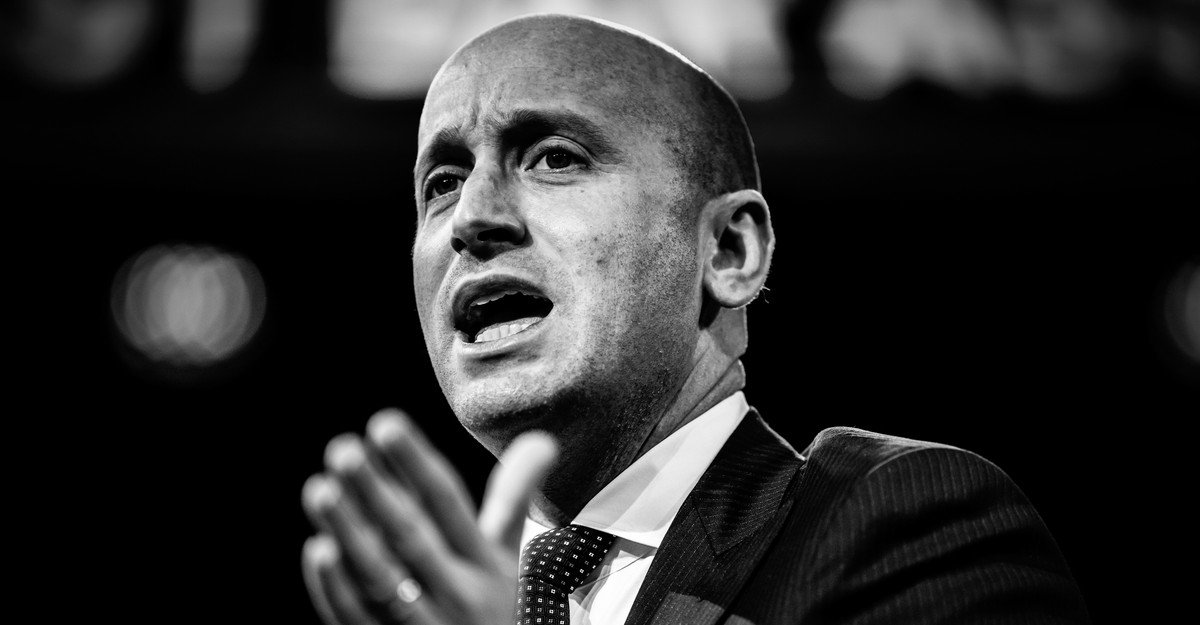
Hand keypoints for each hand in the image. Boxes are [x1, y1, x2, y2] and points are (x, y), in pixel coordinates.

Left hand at [301, 409, 557, 623]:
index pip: (446, 502)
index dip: (415, 463)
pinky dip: (336, 588)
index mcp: (482, 560)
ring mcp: (421, 623)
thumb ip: (513, 498)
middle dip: (377, 494)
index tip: (385, 423)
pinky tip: (318, 550)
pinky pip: (357, 618)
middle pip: (411, 536)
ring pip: (380, 577)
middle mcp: (454, 590)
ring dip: (350, 533)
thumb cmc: (495, 608)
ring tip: (320, 489)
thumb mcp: (508, 558)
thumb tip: (544, 439)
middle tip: (344, 449)